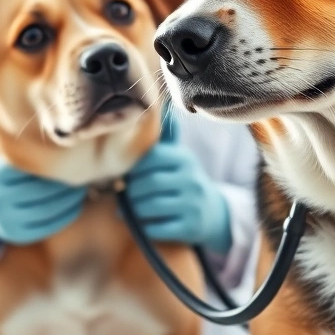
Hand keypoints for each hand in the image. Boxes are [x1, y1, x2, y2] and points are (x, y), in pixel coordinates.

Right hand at [0, 142, 87, 248]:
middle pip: (45, 186)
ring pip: (51, 207)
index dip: (57, 155)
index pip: (33, 162)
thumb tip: (60, 122)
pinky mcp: (16, 233)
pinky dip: (69, 212)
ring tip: (83, 181)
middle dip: (70, 176)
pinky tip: (76, 200)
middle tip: (86, 165)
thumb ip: (20, 136)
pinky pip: (51, 225)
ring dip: (74, 195)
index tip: (74, 147)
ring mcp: (5, 217)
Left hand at [124, 113, 231, 253]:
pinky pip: (157, 228)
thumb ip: (165, 138)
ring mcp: (192, 204)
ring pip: (150, 206)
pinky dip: (143, 227)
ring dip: (132, 209)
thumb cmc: (184, 181)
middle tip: (122, 193)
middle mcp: (191, 179)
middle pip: (148, 183)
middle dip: (130, 190)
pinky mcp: (190, 227)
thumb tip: (160, 106)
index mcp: (184, 158)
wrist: (213, 213)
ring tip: (125, 208)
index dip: (133, 167)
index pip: (152, 157)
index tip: (125, 174)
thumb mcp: (178, 158)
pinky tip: (140, 223)